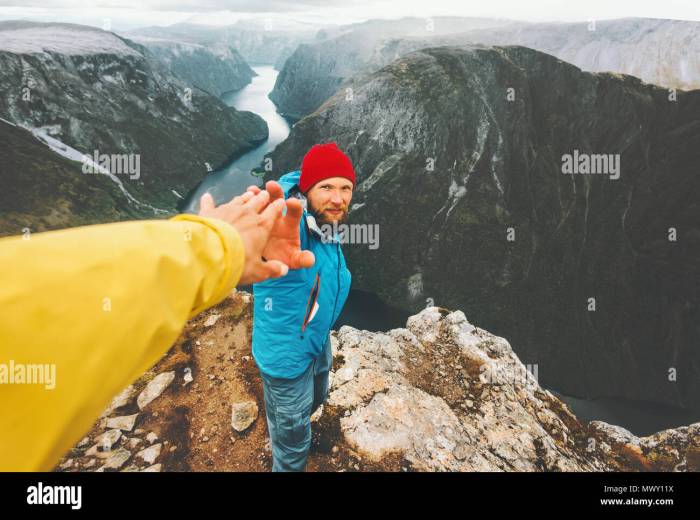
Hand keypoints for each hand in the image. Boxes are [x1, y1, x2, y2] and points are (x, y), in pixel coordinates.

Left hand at [197, 187, 311, 284]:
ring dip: (244, 196)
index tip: (280, 202)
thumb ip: (271, 269)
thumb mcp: (258, 271)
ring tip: (248, 193)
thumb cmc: (237, 262)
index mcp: (262, 226)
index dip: (278, 206)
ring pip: (239, 199)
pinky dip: (209, 200)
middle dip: (263, 197)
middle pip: (258, 201)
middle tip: (265, 193)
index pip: (273, 212)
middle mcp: (247, 213)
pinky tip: (207, 197)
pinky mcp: (211, 212)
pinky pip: (210, 203)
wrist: (211, 254)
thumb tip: (283, 271)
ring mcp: (228, 210)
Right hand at [246, 183, 314, 269]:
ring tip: (252, 189)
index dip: (295, 207)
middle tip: (271, 185)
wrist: (268, 259)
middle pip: (278, 201)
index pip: (295, 213)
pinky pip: (250, 209)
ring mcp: (265, 216)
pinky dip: (246, 204)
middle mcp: (278, 217)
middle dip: (276, 192)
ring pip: (262, 202)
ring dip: (258, 195)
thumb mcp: (293, 259)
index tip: (292, 202)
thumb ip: (302, 258)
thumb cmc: (283, 257)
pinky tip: (241, 199)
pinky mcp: (253, 219)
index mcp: (290, 225)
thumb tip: (310, 260)